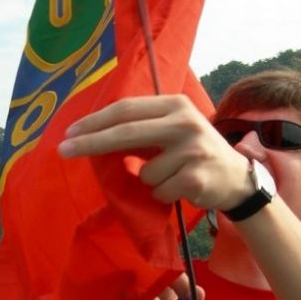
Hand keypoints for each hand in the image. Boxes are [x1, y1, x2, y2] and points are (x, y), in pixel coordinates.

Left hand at [59, 95, 250, 211]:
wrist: (237, 179)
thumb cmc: (196, 153)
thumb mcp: (174, 129)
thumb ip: (142, 128)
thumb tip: (94, 136)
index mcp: (175, 105)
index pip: (126, 109)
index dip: (95, 121)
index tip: (70, 132)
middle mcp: (184, 122)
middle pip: (126, 132)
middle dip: (91, 142)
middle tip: (63, 150)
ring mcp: (192, 149)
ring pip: (143, 172)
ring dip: (148, 180)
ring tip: (172, 176)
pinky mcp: (195, 176)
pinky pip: (158, 190)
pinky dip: (162, 194)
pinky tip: (182, 188)